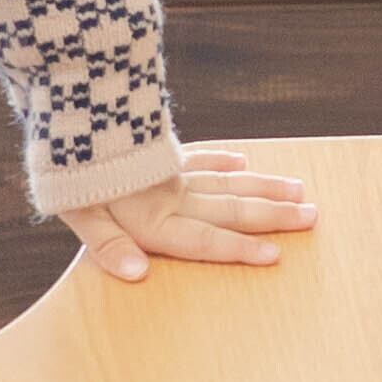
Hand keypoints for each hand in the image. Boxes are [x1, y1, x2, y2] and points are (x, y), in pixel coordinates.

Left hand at [67, 148, 316, 284]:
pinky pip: (200, 155)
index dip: (239, 250)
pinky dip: (224, 159)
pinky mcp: (161, 150)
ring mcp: (171, 170)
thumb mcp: (78, 212)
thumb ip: (109, 246)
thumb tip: (138, 274)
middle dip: (274, 216)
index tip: (277, 255)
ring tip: (299, 191)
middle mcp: (172, 195)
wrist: (69, 107)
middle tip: (313, 217)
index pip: (205, 240)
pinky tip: (243, 160)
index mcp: (154, 218)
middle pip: (231, 208)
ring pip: (227, 180)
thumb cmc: (68, 172)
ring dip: (264, 187)